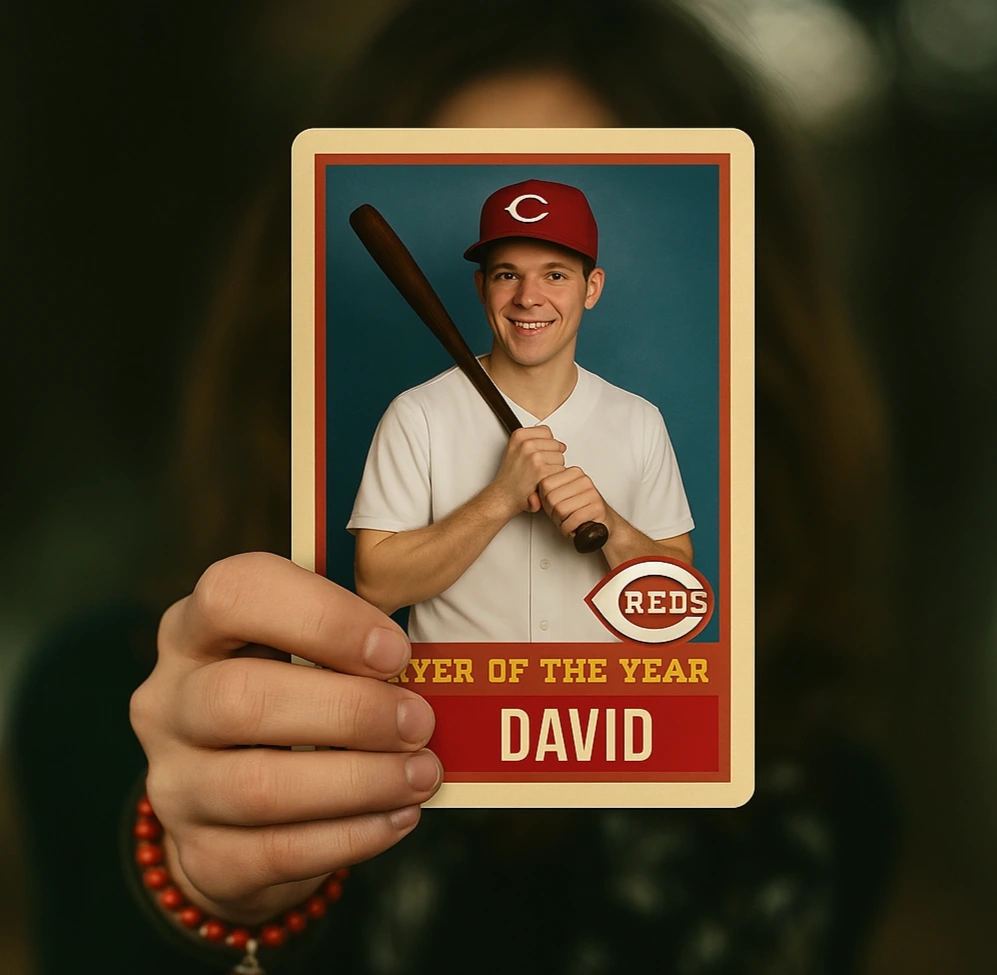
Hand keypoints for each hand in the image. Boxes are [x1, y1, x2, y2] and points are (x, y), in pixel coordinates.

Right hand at [129, 552, 441, 924]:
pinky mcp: (202, 854)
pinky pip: (279, 852)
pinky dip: (351, 836)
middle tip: (420, 721)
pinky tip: (399, 816)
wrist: (236, 808)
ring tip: (422, 773)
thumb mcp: (307, 649)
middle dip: (349, 711)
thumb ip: (355, 634)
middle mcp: (169, 701)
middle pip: (240, 698)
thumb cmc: (292, 697)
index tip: (395, 651)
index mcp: (194, 629)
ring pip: (259, 787)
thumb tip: (433, 653)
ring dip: (360, 781)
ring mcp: (175, 783)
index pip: (232, 594)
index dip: (321, 618)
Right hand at [491, 425, 566, 515]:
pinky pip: (561, 471)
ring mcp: (535, 457)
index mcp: (519, 436)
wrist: (504, 497)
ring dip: (553, 469)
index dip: (544, 445)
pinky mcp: (543, 471)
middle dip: (550, 457)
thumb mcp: (516, 451)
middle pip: (555, 445)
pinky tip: (542, 482)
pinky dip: (555, 479)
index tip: (535, 455)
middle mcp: (526, 444)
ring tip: (538, 475)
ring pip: (560, 458)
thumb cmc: (511, 477)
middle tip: (535, 468)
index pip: (546, 432)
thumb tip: (561, 446)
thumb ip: (538, 442)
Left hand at [538, 466, 610, 538]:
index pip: (545, 484)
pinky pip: (573, 520)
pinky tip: (573, 528)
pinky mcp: (597, 507)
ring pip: (561, 510)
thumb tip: (531, 499)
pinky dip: (569, 529)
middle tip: (561, 517)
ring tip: (568, 522)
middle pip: (551, 499)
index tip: (553, 507)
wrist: (603, 522)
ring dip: (561, 523)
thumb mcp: (559, 499)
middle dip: (552, 514)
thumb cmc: (579, 510)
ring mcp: (591, 493)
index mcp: (572, 473)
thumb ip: (544, 496)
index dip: (544, 501)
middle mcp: (583, 480)